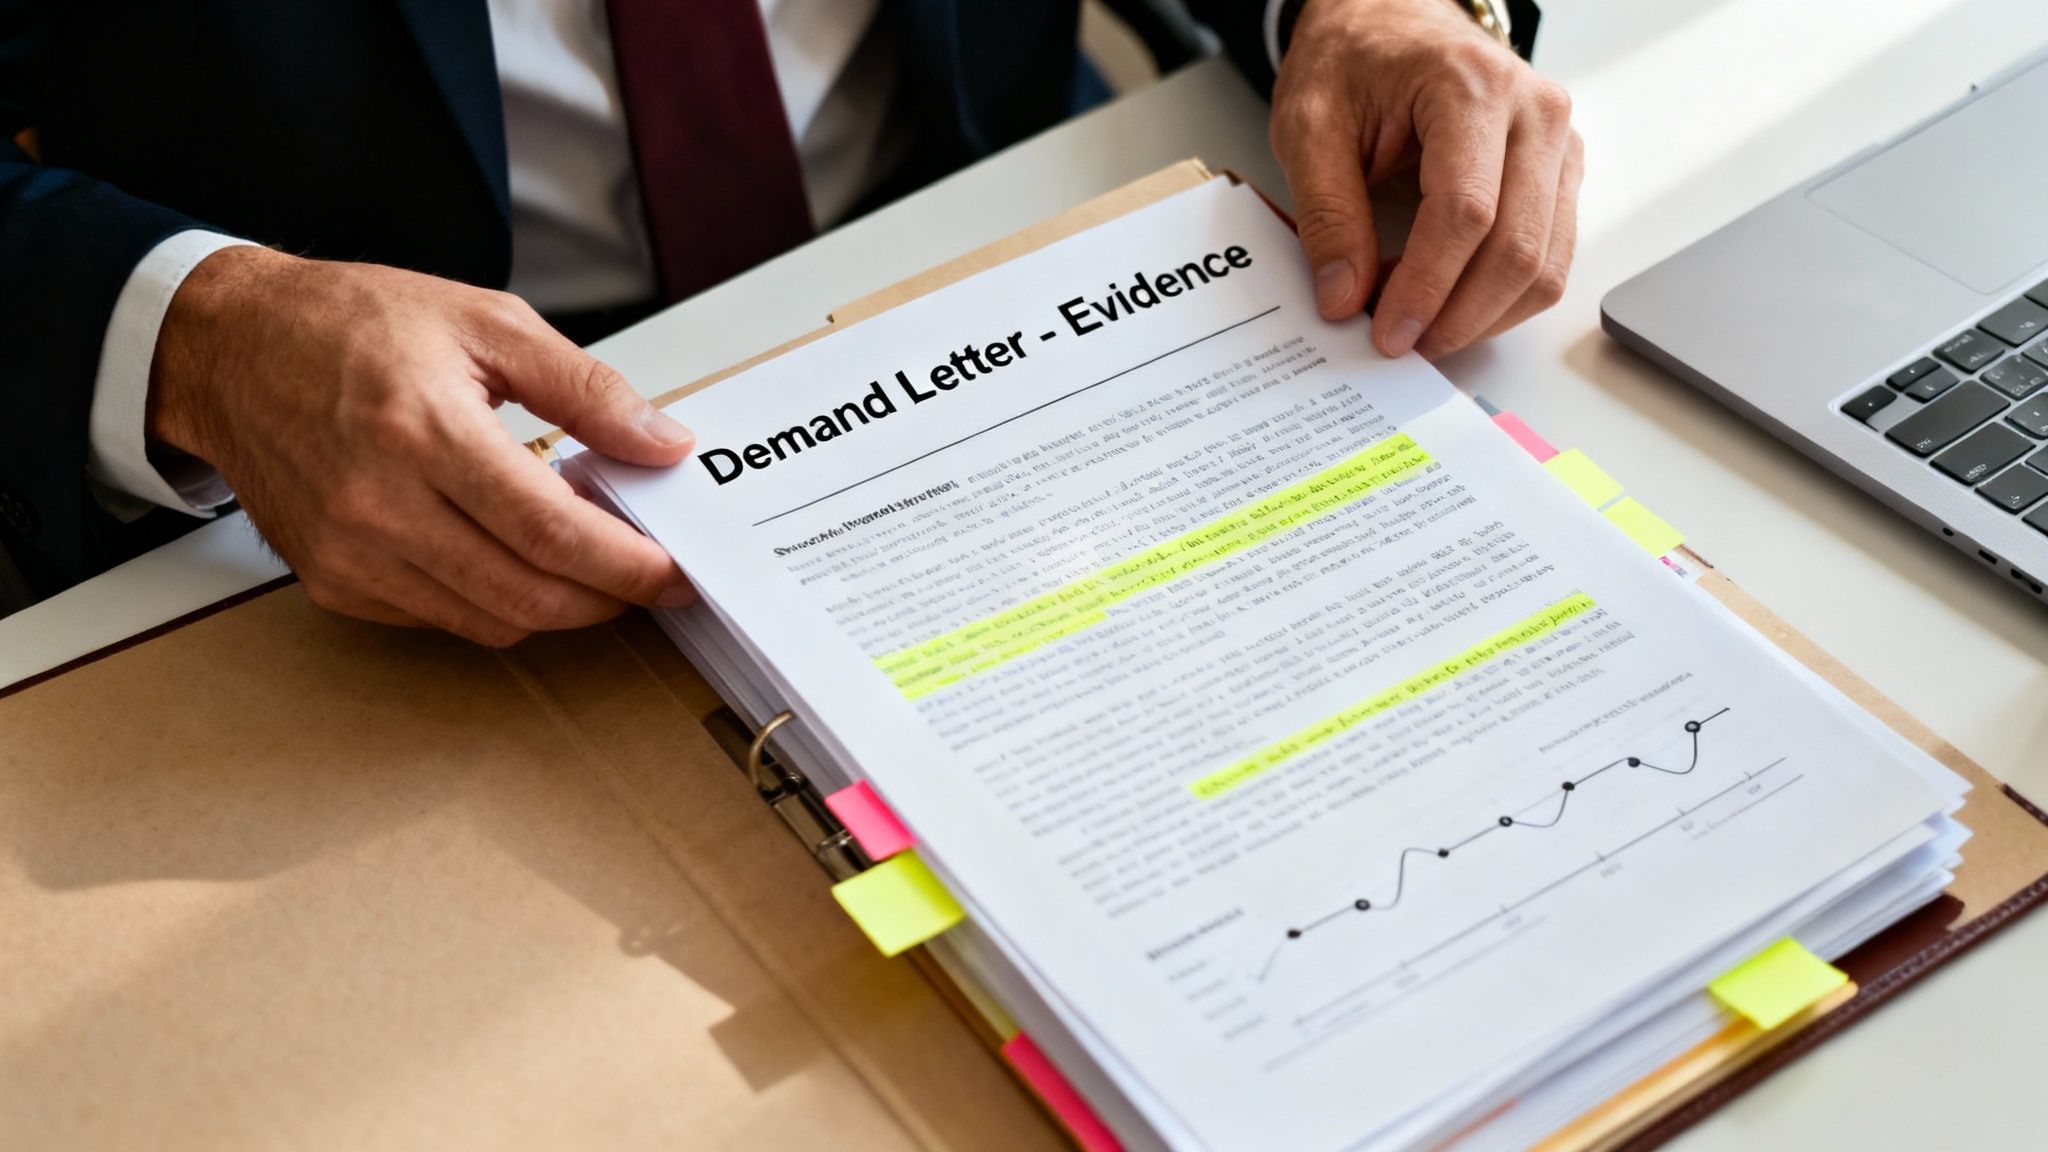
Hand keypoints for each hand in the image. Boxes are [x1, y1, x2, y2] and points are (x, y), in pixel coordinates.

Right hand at [149, 246, 694, 645]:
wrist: (231, 349)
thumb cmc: (352, 325)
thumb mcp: (487, 322)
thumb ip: (586, 389)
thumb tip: (662, 442)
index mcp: (424, 430)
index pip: (551, 531)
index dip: (627, 565)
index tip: (673, 571)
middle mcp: (380, 505)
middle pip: (528, 594)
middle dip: (607, 599)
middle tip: (649, 579)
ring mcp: (350, 554)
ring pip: (491, 621)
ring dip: (557, 606)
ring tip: (590, 564)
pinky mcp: (333, 583)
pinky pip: (442, 619)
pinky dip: (495, 602)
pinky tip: (514, 558)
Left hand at [1271, 0, 1583, 359]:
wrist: (1389, 19)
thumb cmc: (1353, 60)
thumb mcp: (1309, 125)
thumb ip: (1326, 213)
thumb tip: (1344, 297)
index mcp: (1472, 88)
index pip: (1466, 212)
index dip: (1427, 286)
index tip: (1388, 332)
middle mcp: (1535, 114)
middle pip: (1517, 248)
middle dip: (1458, 315)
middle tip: (1402, 345)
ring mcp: (1557, 145)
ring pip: (1546, 265)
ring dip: (1484, 316)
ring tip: (1421, 328)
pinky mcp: (1559, 175)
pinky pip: (1549, 257)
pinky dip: (1501, 298)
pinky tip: (1449, 303)